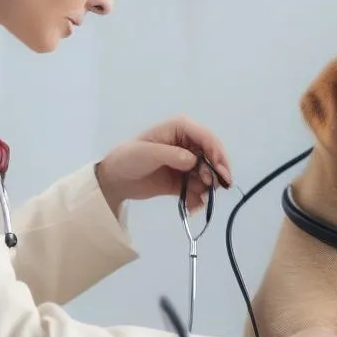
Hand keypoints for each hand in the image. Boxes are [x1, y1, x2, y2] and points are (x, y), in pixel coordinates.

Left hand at [95, 115, 232, 214]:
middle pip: (212, 157)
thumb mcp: (147, 153)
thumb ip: (172, 155)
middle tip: (211, 188)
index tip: (221, 171)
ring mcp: (187, 163)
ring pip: (208, 175)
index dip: (216, 153)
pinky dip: (199, 199)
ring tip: (197, 201)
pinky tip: (193, 207)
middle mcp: (188, 144)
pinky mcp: (184, 181)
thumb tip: (194, 160)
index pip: (206, 137)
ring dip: (207, 189)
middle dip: (214, 173)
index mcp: (180, 129)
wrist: (115, 180)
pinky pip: (199, 189)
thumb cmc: (128, 159)